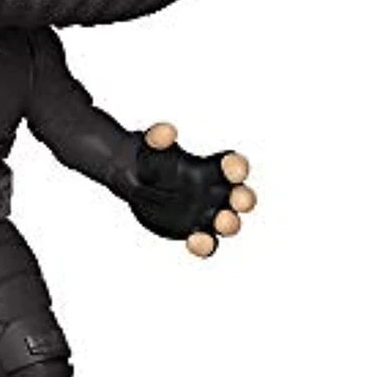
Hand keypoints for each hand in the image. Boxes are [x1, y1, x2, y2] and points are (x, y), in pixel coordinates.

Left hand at [129, 122, 255, 258]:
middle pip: (242, 197)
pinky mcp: (195, 231)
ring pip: (229, 223)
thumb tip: (167, 131)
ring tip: (221, 222)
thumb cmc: (150, 157)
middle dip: (244, 199)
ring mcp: (207, 214)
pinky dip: (204, 245)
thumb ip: (159, 137)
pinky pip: (207, 243)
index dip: (236, 166)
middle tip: (239, 200)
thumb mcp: (151, 144)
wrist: (133, 178)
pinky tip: (194, 241)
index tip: (230, 167)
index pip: (233, 166)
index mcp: (212, 168)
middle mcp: (217, 192)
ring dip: (229, 224)